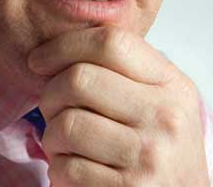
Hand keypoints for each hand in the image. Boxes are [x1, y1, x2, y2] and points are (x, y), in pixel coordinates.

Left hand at [28, 26, 209, 185]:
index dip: (64, 45)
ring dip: (51, 136)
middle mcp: (165, 117)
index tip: (38, 59)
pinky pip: (67, 168)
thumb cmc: (162, 149)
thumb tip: (56, 49)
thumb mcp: (160, 99)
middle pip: (80, 79)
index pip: (110, 42)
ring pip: (67, 124)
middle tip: (51, 107)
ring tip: (63, 142)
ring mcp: (148, 157)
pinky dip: (58, 168)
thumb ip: (123, 70)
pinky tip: (73, 169)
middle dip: (50, 92)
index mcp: (173, 84)